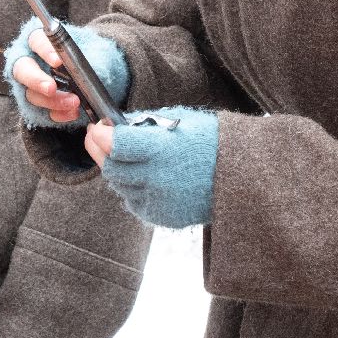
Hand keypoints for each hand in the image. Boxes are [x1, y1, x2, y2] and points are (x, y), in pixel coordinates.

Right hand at [4, 20, 128, 127]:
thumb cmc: (91, 56)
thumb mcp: (95, 48)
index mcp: (39, 41)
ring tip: (74, 103)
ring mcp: (30, 86)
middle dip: (36, 80)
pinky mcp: (36, 105)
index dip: (45, 50)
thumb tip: (97, 65)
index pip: (36, 40)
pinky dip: (58, 114)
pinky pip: (42, 112)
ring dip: (52, 101)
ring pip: (31, 95)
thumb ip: (93, 52)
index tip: (58, 61)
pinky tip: (73, 112)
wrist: (99, 76)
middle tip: (51, 88)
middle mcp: (29, 63)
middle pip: (21, 69)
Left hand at [97, 106, 217, 228]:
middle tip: (98, 139)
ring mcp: (159, 201)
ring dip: (119, 170)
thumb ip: (143, 125)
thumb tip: (113, 127)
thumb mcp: (177, 121)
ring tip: (129, 156)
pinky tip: (144, 176)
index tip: (97, 127)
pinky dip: (133, 188)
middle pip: (110, 168)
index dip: (99, 135)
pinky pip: (133, 201)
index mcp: (161, 149)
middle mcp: (156, 178)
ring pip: (120, 186)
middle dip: (100, 151)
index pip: (114, 145)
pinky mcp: (162, 216)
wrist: (241, 175)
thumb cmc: (209, 141)